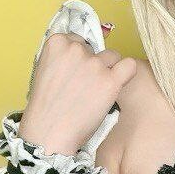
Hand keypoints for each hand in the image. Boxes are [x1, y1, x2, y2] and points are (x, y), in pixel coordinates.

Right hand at [20, 31, 136, 155]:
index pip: (78, 40)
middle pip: (95, 49)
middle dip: (92, 65)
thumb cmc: (45, 108)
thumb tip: (83, 53)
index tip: (74, 74)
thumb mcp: (44, 71)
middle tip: (83, 87)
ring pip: (112, 57)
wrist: (48, 133)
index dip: (79, 58)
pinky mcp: (110, 81)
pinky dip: (126, 74)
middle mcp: (76, 49)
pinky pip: (129, 66)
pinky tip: (116, 85)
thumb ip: (63, 58)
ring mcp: (95, 64)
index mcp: (57, 43)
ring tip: (96, 91)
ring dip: (108, 71)